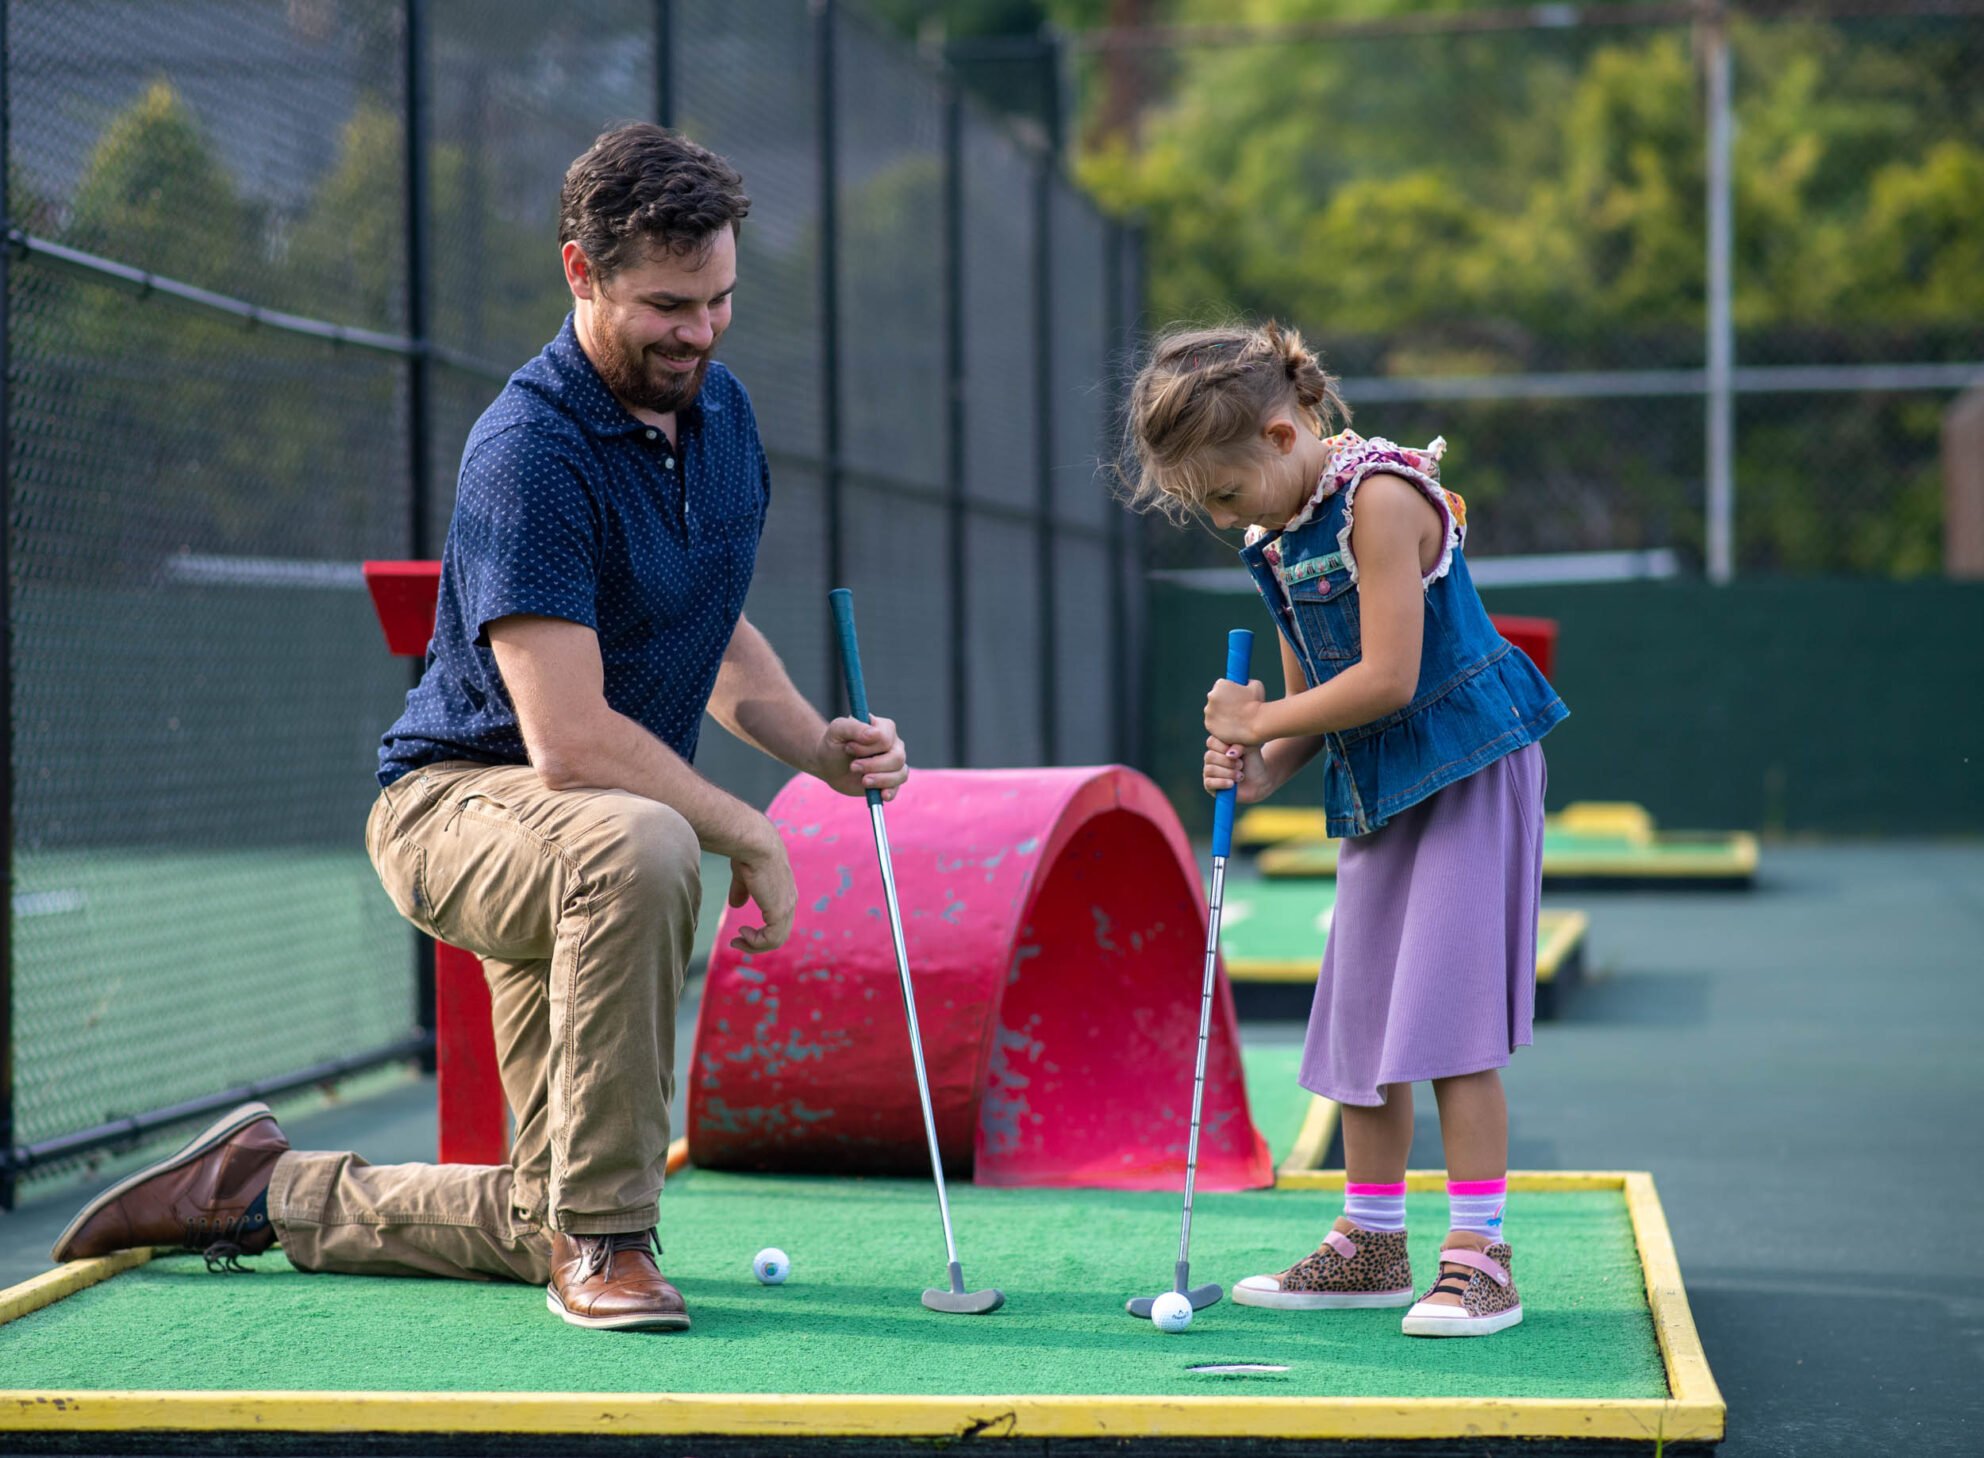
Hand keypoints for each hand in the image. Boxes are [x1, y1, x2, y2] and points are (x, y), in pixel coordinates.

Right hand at [726, 821, 796, 952]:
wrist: (755, 843)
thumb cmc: (748, 853)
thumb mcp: (744, 875)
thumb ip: (742, 891)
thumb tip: (736, 905)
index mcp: (784, 892)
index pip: (780, 920)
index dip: (762, 931)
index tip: (741, 932)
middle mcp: (790, 901)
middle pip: (780, 934)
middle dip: (758, 943)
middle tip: (737, 942)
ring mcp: (787, 906)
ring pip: (777, 940)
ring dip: (755, 945)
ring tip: (737, 941)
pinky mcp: (779, 911)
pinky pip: (771, 939)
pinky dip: (756, 942)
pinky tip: (742, 934)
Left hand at [816, 714, 907, 800]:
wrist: (829, 764)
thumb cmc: (834, 743)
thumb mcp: (837, 730)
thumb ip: (854, 727)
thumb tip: (875, 734)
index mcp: (883, 727)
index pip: (886, 739)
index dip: (867, 747)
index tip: (848, 748)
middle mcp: (893, 743)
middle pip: (897, 757)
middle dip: (873, 766)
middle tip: (853, 767)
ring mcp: (894, 762)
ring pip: (900, 773)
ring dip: (880, 779)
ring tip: (863, 780)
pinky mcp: (890, 780)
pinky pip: (897, 787)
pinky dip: (890, 792)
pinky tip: (881, 795)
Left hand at [1204, 678, 1267, 746]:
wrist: (1256, 724)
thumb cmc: (1257, 704)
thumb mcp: (1256, 685)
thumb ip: (1247, 682)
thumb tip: (1246, 683)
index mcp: (1220, 684)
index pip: (1220, 685)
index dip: (1229, 691)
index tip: (1235, 696)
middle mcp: (1211, 696)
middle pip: (1214, 698)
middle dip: (1223, 702)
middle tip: (1235, 709)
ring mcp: (1209, 711)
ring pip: (1212, 711)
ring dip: (1220, 714)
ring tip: (1235, 719)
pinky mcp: (1209, 725)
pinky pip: (1212, 724)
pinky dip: (1218, 725)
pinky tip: (1229, 726)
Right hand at [1204, 735, 1274, 803]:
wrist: (1259, 781)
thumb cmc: (1253, 762)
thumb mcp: (1250, 748)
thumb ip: (1240, 745)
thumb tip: (1229, 754)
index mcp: (1218, 745)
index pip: (1211, 742)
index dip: (1223, 747)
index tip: (1238, 753)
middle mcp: (1211, 757)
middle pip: (1210, 756)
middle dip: (1228, 762)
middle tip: (1241, 765)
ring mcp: (1208, 771)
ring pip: (1210, 770)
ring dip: (1228, 773)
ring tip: (1241, 776)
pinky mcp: (1210, 785)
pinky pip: (1209, 783)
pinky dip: (1222, 782)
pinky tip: (1232, 784)